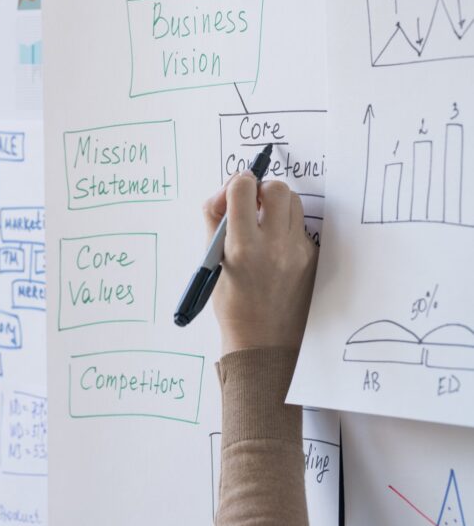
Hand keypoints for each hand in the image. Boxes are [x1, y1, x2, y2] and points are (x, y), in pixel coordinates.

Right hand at [203, 174, 317, 353]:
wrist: (263, 343)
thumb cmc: (233, 305)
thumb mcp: (213, 262)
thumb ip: (215, 221)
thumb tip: (224, 192)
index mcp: (242, 247)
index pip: (243, 188)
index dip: (236, 183)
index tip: (234, 193)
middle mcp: (274, 246)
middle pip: (277, 188)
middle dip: (261, 189)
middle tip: (252, 205)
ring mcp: (298, 253)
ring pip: (294, 203)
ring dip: (277, 205)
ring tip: (264, 225)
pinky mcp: (312, 258)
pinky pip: (301, 227)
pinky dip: (287, 228)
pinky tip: (276, 249)